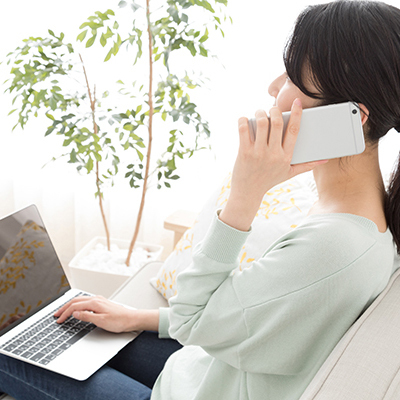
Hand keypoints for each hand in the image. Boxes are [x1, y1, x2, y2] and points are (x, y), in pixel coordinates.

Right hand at [54, 296, 158, 332]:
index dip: (64, 313)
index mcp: (94, 303)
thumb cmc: (119, 321)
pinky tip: (77, 309)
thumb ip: (87, 316)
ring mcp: (99, 300)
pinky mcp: (102, 303)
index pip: (74, 307)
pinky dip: (77, 304)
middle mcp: (96, 299)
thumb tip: (75, 314)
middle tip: (56, 314)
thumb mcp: (101, 321)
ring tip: (63, 311)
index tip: (58, 320)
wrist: (131, 319)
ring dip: (70, 305)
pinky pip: (86, 301)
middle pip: (75, 301)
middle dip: (64, 307)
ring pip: (80, 300)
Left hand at [219, 98, 326, 230]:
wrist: (248, 193)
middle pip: (278, 123)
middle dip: (275, 110)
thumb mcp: (289, 173)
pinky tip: (244, 120)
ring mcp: (258, 153)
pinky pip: (244, 130)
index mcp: (286, 157)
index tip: (297, 103)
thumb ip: (307, 165)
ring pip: (262, 123)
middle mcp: (273, 154)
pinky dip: (243, 121)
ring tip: (259, 113)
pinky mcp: (244, 152)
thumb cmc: (269, 180)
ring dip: (260, 113)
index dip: (297, 114)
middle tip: (272, 109)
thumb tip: (325, 160)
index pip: (294, 131)